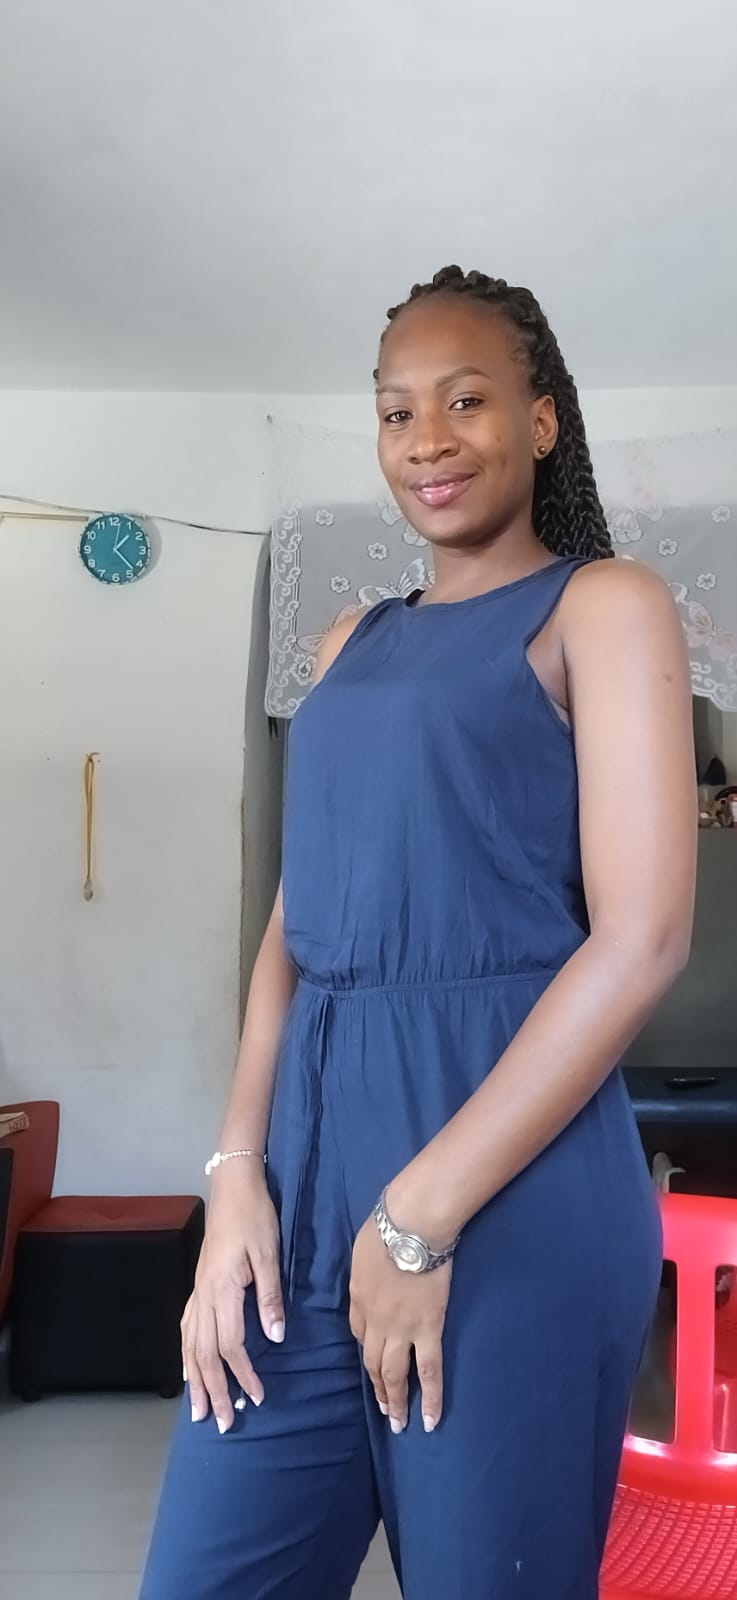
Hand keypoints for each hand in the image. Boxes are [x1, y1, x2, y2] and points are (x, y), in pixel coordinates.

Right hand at [181, 1166, 283, 1433]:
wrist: (233, 1188)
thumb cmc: (255, 1218)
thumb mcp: (268, 1254)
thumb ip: (269, 1297)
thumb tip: (274, 1339)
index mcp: (222, 1289)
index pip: (230, 1344)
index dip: (242, 1374)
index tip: (256, 1398)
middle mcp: (203, 1295)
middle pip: (203, 1353)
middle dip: (212, 1390)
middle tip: (219, 1424)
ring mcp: (197, 1291)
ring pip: (189, 1345)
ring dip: (194, 1380)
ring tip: (196, 1411)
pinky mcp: (198, 1286)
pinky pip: (186, 1328)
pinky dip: (186, 1355)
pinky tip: (188, 1369)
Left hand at [349, 1215, 451, 1434]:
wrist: (411, 1228)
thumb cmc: (386, 1230)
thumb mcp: (362, 1252)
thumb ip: (366, 1273)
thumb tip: (375, 1281)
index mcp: (358, 1300)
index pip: (359, 1331)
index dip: (366, 1344)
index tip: (373, 1351)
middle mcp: (376, 1323)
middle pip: (372, 1362)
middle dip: (378, 1387)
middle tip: (384, 1410)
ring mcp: (402, 1330)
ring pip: (395, 1374)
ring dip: (395, 1401)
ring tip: (398, 1423)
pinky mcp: (428, 1330)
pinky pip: (429, 1371)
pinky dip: (431, 1398)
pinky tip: (430, 1420)